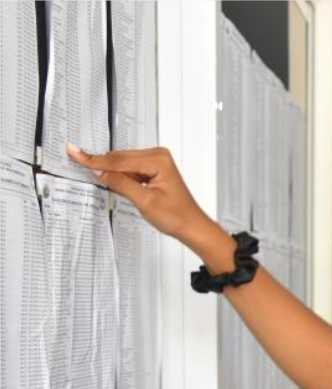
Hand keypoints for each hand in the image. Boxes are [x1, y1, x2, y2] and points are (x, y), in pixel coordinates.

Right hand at [65, 143, 227, 259]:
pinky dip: (121, 177)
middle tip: (78, 162)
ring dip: (113, 174)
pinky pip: (130, 169)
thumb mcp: (144, 201)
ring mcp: (156, 162)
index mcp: (158, 160)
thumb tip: (100, 171)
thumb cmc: (177, 216)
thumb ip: (120, 183)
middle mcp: (158, 156)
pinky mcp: (153, 169)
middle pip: (119, 158)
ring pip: (123, 164)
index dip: (94, 160)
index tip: (75, 153)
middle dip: (103, 166)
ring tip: (112, 186)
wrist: (191, 226)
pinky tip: (120, 186)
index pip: (119, 160)